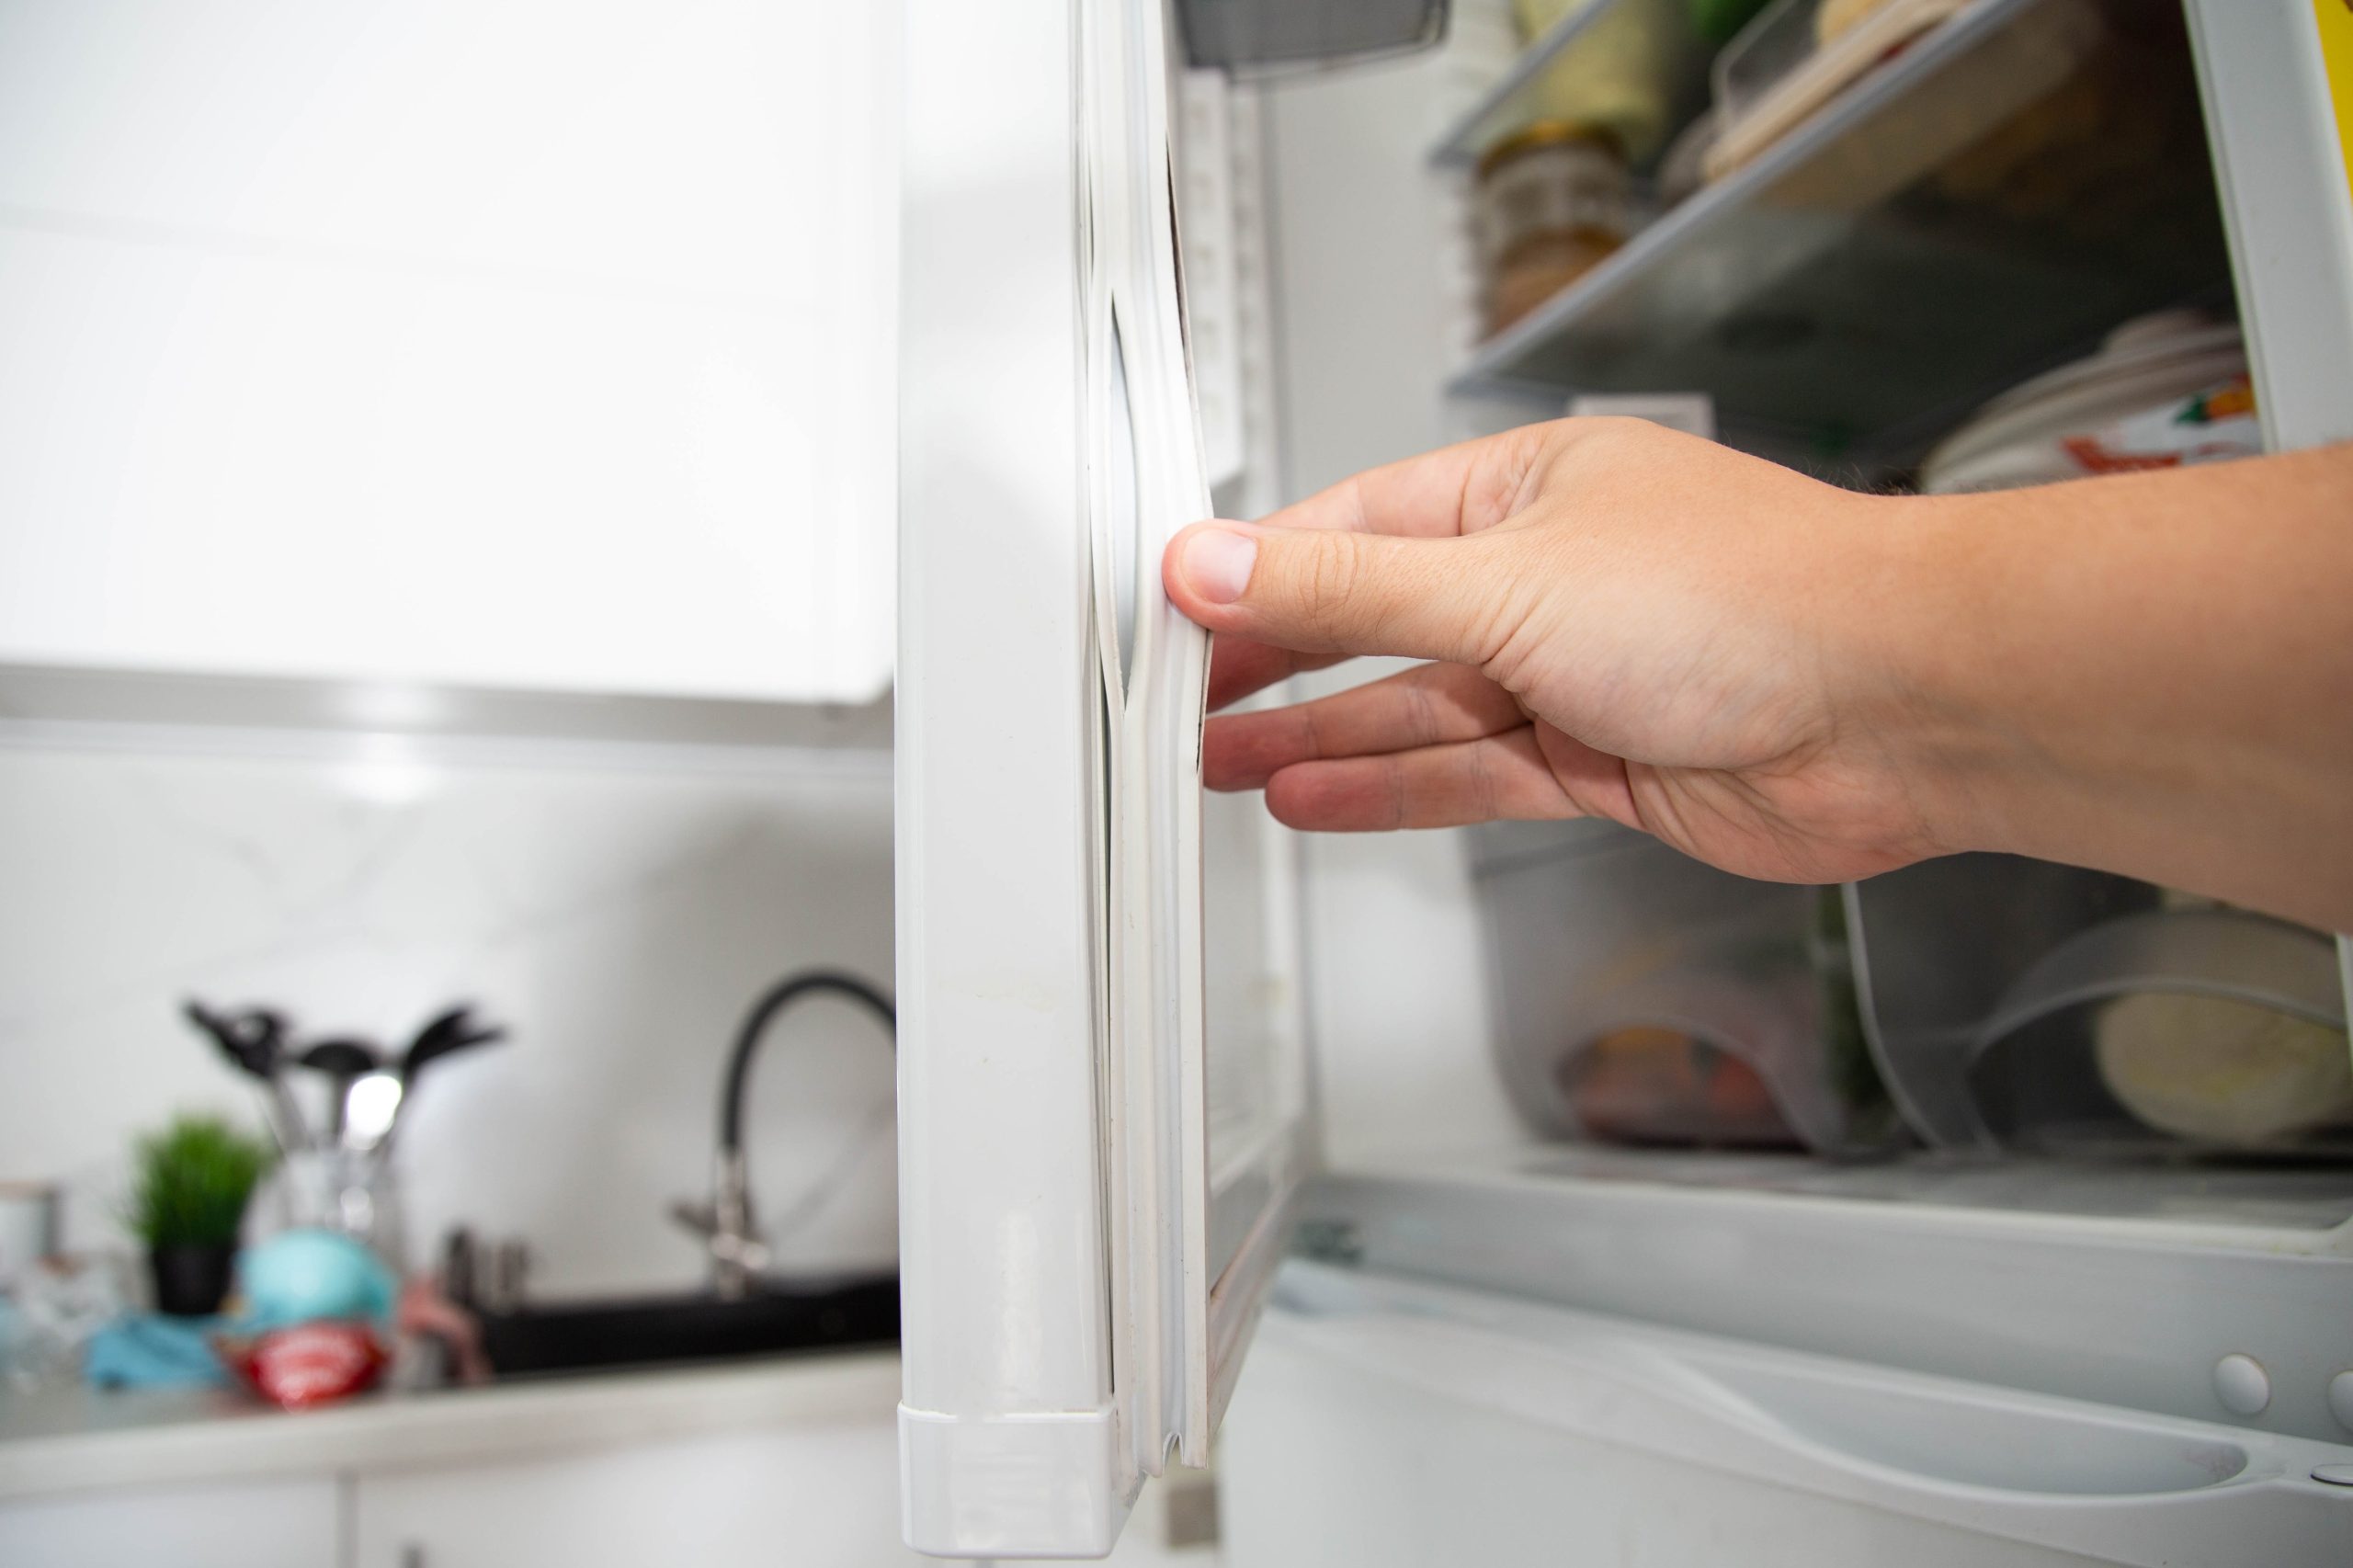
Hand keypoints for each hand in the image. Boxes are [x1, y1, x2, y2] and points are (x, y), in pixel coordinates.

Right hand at [1161, 417, 1946, 885]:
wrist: (1902, 707)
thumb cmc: (1755, 599)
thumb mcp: (1502, 586)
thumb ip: (1346, 591)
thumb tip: (1218, 562)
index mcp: (1524, 488)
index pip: (1353, 527)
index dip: (1257, 571)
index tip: (1174, 608)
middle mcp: (1547, 576)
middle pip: (1377, 621)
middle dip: (1276, 662)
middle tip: (1179, 696)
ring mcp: (1575, 673)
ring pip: (1416, 707)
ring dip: (1317, 736)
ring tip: (1217, 759)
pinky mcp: (1603, 761)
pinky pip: (1469, 775)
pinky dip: (1392, 787)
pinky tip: (1315, 795)